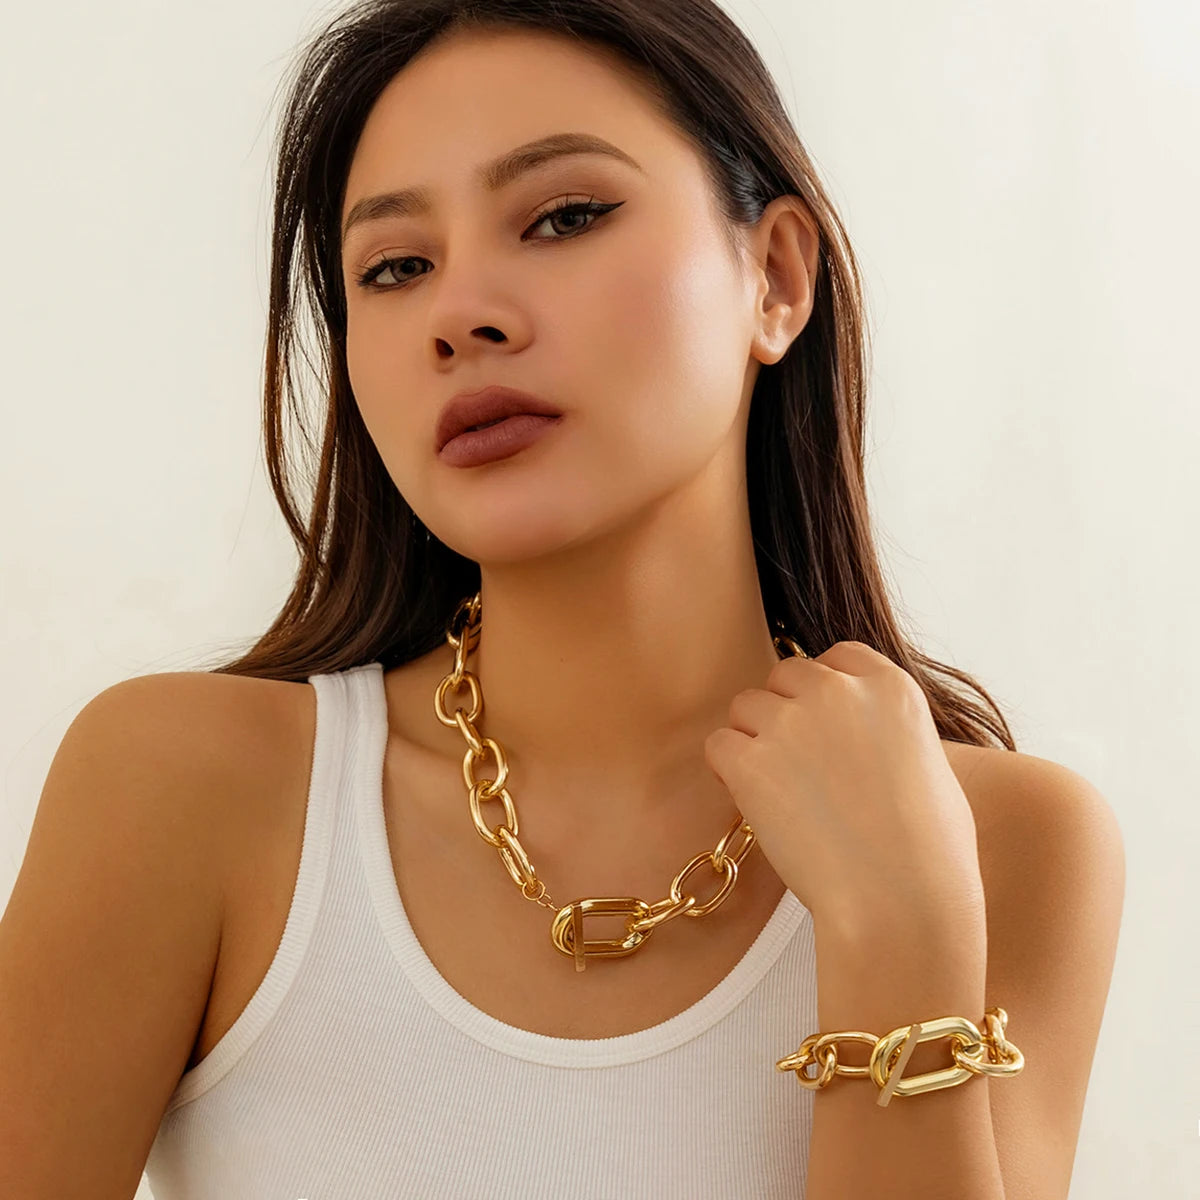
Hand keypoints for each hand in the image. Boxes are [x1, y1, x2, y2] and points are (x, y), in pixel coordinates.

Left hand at [703, 641, 985, 935]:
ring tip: (779, 792)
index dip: (824, 691)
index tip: (826, 729)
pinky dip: (728, 773)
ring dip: (753, 741)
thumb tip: (862, 737)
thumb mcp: (932, 768)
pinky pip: (719, 745)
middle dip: (785, 713)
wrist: (901, 903)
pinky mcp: (751, 761)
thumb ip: (890, 731)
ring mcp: (791, 722)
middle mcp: (838, 692)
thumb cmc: (930, 856)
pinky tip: (754, 804)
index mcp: (891, 686)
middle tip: (798, 768)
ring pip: (745, 706)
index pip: (838, 657)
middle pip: (786, 676)